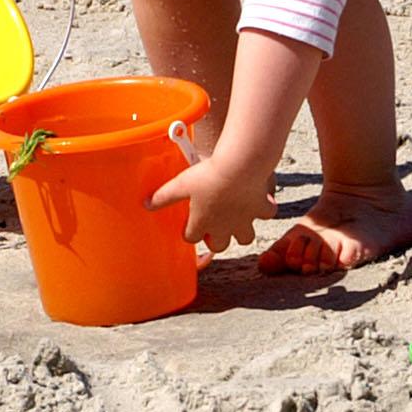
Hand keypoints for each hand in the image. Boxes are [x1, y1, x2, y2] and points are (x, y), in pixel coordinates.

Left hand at [147, 155, 275, 255]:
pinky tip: (260, 199)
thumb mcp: (180, 184)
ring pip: (245, 238)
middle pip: (219, 245)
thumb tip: (145, 204)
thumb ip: (163, 196)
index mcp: (202, 222)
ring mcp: (245, 220)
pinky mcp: (261, 209)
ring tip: (238, 218)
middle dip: (216, 239)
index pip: (191, 238)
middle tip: (214, 225)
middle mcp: (224, 227)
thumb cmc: (208, 175)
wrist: (239, 166)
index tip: (190, 223)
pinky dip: (264, 208)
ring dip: (241, 232)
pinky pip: (266, 214)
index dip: (189, 232)